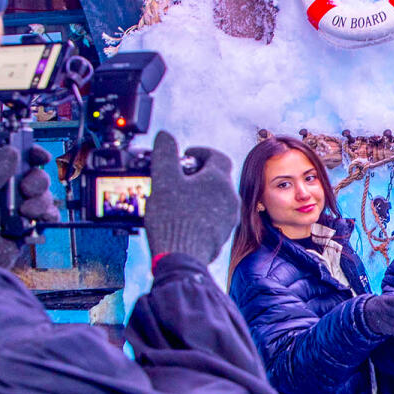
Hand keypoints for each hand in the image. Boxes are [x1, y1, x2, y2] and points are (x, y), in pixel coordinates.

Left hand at [18, 145, 59, 222]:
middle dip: (38, 182)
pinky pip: (51, 217)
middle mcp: (12, 191)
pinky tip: (37, 221)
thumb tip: (13, 149)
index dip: (34, 154)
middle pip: (39, 177)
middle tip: (25, 190)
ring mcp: (24, 209)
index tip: (43, 157)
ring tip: (24, 213)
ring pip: (47, 197)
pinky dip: (48, 218)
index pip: (20, 159)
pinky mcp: (32, 227)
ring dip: (40, 203)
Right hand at [144, 131, 238, 264]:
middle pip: (217, 177)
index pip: (217, 156)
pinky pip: (214, 215)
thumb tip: (165, 136)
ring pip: (216, 197)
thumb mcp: (163, 179)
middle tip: (178, 176)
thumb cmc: (174, 219)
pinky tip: (184, 217)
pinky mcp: (223, 234)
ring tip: (179, 198)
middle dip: (198, 173)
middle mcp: (230, 197)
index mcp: (219, 180)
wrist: (183, 257)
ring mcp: (229, 217)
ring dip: (200, 193)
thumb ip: (165, 154)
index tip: (186, 155)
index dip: (201, 152)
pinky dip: (202, 210)